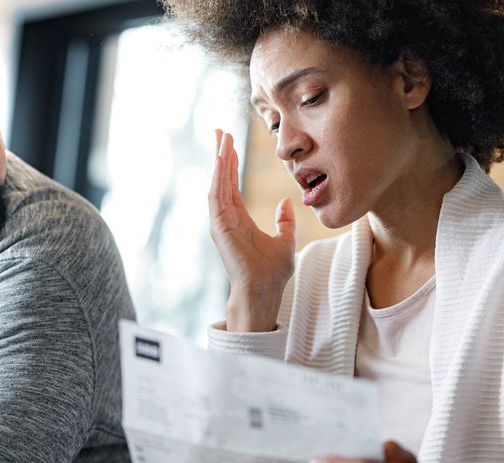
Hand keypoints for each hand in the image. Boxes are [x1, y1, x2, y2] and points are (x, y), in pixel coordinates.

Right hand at [209, 129, 296, 331]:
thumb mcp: (285, 240)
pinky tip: (221, 159)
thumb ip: (284, 221)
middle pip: (222, 180)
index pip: (233, 185)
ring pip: (217, 184)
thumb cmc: (273, 272)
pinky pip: (216, 196)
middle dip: (221, 155)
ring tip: (221, 138)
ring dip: (219, 161)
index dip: (231, 164)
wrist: (264, 290)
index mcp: (240, 220)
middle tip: (220, 132)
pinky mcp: (219, 227)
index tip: (230, 143)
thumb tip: (287, 203)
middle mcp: (227, 219)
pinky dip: (218, 176)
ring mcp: (221, 222)